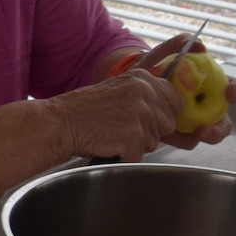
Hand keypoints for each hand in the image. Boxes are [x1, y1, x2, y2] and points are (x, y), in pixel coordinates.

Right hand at [53, 67, 181, 162]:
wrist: (59, 122)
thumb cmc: (83, 111)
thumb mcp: (118, 91)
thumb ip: (144, 97)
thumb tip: (170, 116)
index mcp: (142, 79)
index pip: (175, 99)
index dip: (165, 114)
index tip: (153, 120)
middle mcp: (144, 93)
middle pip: (168, 124)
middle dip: (150, 132)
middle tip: (122, 128)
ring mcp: (139, 114)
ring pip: (154, 142)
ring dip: (135, 145)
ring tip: (112, 135)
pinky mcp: (133, 136)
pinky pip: (139, 156)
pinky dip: (124, 156)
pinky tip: (108, 144)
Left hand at [134, 36, 235, 151]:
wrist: (129, 82)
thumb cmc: (153, 66)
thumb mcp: (163, 52)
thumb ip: (179, 43)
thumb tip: (200, 46)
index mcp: (211, 86)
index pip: (233, 89)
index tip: (230, 92)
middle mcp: (207, 106)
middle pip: (224, 122)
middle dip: (221, 127)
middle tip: (207, 127)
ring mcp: (194, 122)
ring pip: (209, 135)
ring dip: (206, 136)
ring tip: (195, 133)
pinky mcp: (179, 134)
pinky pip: (186, 141)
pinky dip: (181, 139)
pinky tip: (169, 133)